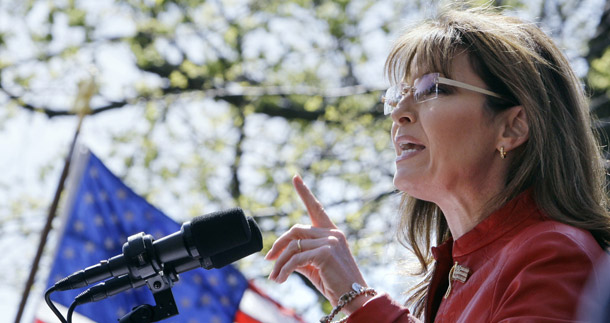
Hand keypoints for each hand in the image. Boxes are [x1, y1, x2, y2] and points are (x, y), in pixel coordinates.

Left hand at [265, 175, 370, 311]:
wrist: (354, 298)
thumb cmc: (335, 285)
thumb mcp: (315, 266)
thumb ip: (301, 256)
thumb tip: (279, 255)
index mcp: (332, 233)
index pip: (316, 208)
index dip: (305, 192)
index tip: (295, 177)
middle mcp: (332, 233)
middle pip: (295, 230)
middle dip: (278, 245)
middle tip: (268, 260)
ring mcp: (330, 241)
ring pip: (292, 246)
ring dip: (279, 262)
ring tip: (274, 277)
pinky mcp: (325, 253)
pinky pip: (295, 259)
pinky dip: (284, 269)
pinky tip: (280, 279)